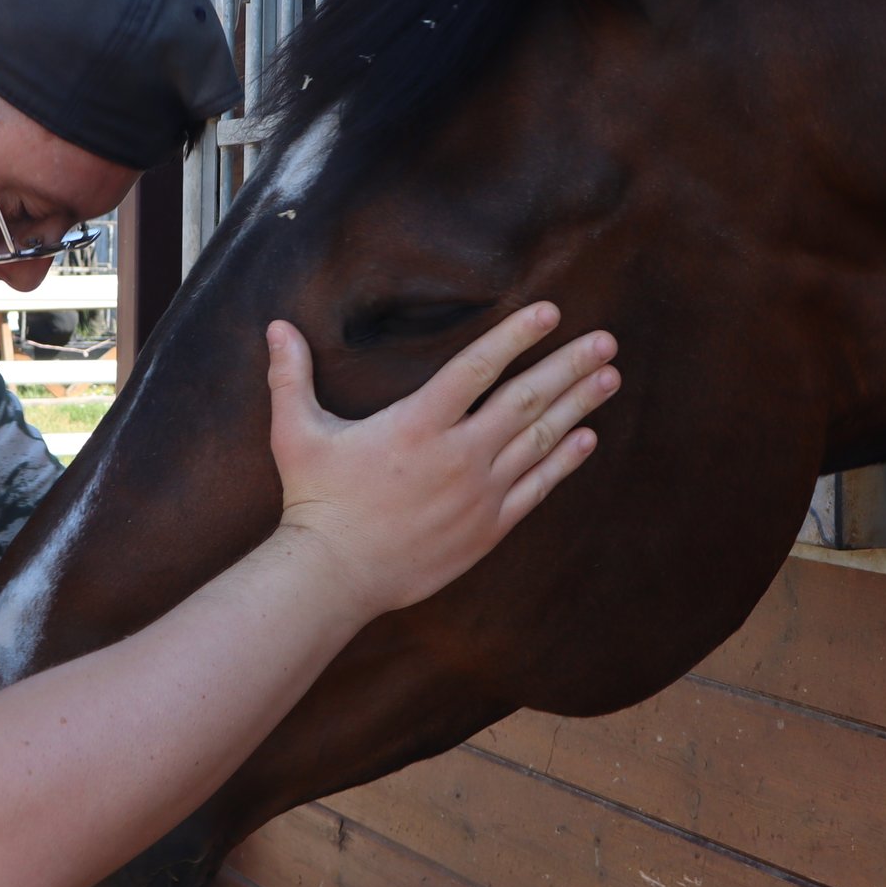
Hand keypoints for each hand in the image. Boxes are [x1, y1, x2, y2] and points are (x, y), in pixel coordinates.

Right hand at [264, 302, 618, 621]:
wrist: (336, 574)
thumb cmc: (315, 500)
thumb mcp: (295, 433)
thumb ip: (291, 377)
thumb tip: (276, 328)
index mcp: (417, 424)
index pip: (477, 367)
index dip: (516, 336)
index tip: (550, 312)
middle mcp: (457, 454)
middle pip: (525, 399)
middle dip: (569, 366)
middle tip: (605, 340)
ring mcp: (479, 492)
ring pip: (540, 439)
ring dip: (578, 405)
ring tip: (609, 377)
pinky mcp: (487, 527)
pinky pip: (537, 487)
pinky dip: (565, 460)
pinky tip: (586, 437)